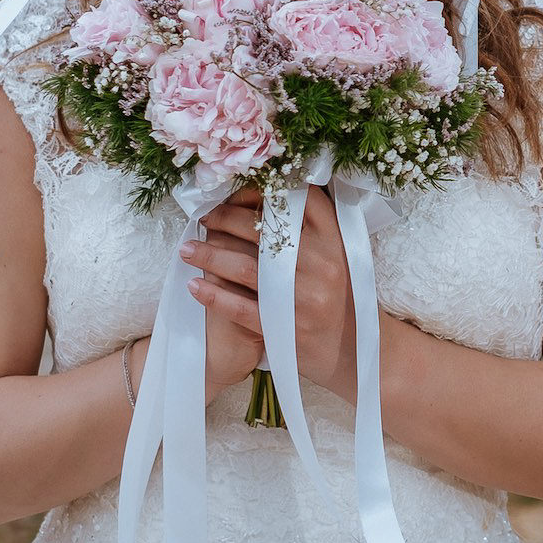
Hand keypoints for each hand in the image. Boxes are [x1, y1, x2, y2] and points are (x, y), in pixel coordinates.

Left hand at [185, 186, 357, 400]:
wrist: (355, 352)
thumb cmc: (344, 298)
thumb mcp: (344, 256)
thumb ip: (318, 229)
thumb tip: (277, 197)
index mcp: (335, 240)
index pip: (298, 199)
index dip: (264, 189)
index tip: (240, 192)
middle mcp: (319, 263)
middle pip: (260, 229)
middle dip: (224, 219)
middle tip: (205, 218)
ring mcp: (300, 296)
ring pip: (243, 266)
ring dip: (208, 255)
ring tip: (187, 249)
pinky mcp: (282, 326)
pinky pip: (238, 307)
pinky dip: (213, 295)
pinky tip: (193, 286)